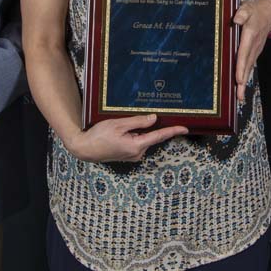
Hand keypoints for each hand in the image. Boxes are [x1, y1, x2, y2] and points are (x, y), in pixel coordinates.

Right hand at [65, 113, 188, 162]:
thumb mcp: (118, 124)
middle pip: (151, 136)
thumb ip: (138, 122)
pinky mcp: (127, 155)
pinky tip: (123, 130)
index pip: (159, 136)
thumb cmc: (99, 136)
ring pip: (143, 139)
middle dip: (152, 126)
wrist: (84, 149)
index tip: (185, 128)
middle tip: (151, 114)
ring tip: (124, 124)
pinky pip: (137, 142)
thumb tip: (154, 119)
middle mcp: (137, 153)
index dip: (173, 131)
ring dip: (140, 130)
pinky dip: (135, 135)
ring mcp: (132, 156)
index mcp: (136, 146)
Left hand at [232, 0, 270, 101]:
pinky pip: (250, 65)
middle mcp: (254, 45)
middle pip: (247, 65)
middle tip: (239, 95)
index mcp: (250, 34)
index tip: (239, 78)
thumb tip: (237, 20)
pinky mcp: (255, 52)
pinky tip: (241, 86)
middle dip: (243, 81)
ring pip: (249, 67)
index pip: (244, 52)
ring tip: (239, 96)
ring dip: (244, 82)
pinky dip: (246, 76)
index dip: (241, 66)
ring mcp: (255, 50)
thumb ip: (243, 13)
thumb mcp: (248, 7)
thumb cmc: (255, 10)